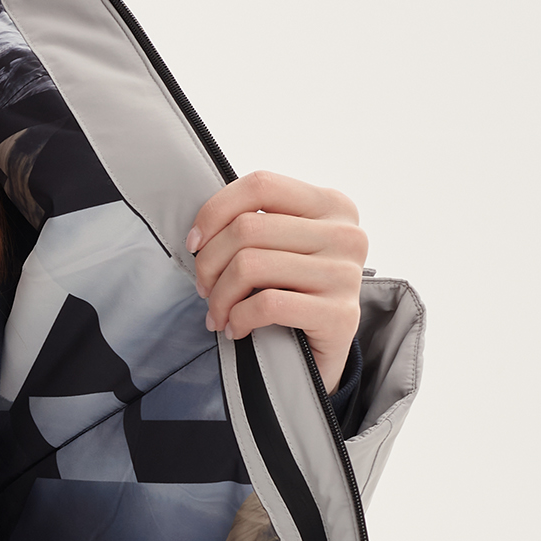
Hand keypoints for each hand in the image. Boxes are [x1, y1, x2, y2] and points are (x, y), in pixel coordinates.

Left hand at [186, 171, 366, 393]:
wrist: (322, 355)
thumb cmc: (291, 294)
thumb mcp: (280, 248)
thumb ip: (255, 226)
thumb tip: (200, 233)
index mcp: (331, 205)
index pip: (261, 185)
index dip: (215, 212)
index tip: (194, 243)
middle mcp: (345, 234)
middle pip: (248, 229)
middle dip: (209, 263)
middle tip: (204, 289)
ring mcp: (346, 274)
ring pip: (250, 266)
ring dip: (219, 296)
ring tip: (217, 313)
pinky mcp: (339, 315)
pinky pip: (266, 305)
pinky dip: (238, 319)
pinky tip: (235, 329)